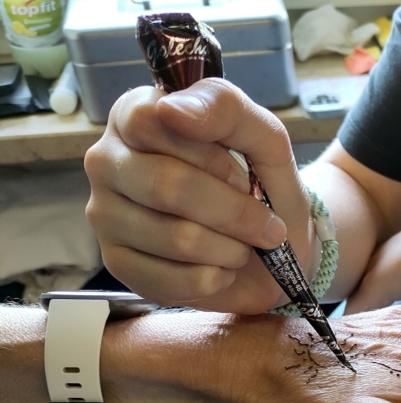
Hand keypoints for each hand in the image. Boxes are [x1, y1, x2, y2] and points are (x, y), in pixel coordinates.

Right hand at [84, 79, 314, 313]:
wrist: (277, 254)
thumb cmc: (263, 187)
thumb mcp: (264, 139)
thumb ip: (226, 109)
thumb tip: (172, 108)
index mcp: (136, 116)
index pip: (151, 122)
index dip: (211, 157)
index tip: (242, 177)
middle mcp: (108, 162)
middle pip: (166, 185)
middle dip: (234, 212)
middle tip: (265, 224)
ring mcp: (106, 216)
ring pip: (175, 237)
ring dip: (231, 248)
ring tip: (243, 246)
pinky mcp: (118, 266)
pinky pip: (172, 280)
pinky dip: (216, 278)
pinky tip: (221, 268)